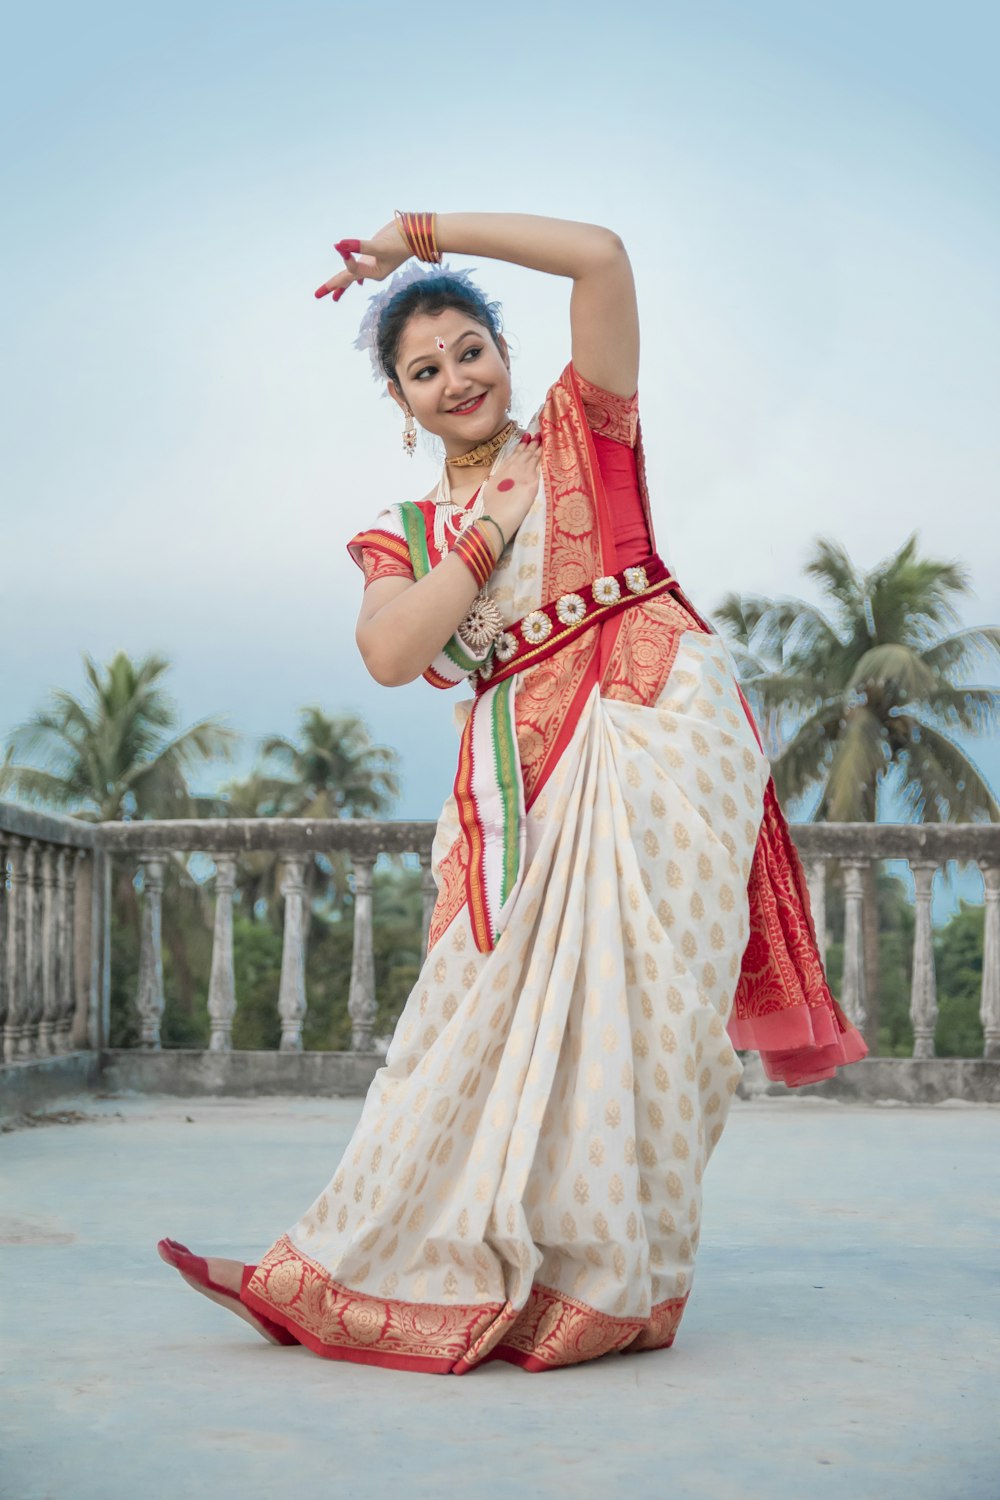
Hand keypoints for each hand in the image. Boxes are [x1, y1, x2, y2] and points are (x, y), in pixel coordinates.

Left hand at [314, 219, 410, 300]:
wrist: (417, 234)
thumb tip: (340, 245)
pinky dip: (357, 274)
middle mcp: (372, 272)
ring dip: (343, 285)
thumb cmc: (400, 241)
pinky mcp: (374, 255)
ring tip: (333, 297)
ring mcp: (373, 264)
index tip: (341, 246)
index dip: (346, 258)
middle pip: (347, 281)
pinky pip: (362, 268)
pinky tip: (358, 282)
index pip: (352, 270)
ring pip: (353, 276)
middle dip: (333, 287)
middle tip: (316, 295)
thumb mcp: (379, 246)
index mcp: (374, 273)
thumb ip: (360, 246)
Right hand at [480, 434, 542, 549]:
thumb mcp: (491, 489)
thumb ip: (498, 480)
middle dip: (532, 443)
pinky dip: (543, 458)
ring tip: (543, 439)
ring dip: (538, 448)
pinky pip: (539, 466)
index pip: (514, 454)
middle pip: (525, 453)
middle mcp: (514, 468)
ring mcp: (524, 473)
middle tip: (538, 434)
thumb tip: (501, 478)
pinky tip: (547, 453)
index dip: (521, 446)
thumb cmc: (493, 507)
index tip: (526, 438)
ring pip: (533, 457)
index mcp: (503, 469)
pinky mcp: (533, 482)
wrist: (499, 516)